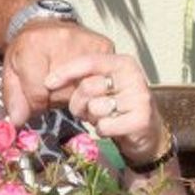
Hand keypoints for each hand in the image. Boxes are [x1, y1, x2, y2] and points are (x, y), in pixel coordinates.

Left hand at [2, 22, 113, 125]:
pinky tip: (77, 78)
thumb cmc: (28, 51)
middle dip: (53, 99)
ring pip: (81, 91)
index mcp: (33, 45)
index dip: (35, 104)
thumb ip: (12, 98)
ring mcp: (86, 43)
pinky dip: (86, 85)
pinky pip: (98, 81)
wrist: (46, 24)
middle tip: (49, 86)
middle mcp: (62, 40)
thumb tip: (18, 122)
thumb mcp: (11, 72)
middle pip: (62, 94)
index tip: (34, 97)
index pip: (38, 94)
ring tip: (63, 81)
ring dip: (71, 95)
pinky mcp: (105, 47)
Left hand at [45, 51, 168, 165]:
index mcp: (122, 63)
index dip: (66, 72)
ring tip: (104, 117)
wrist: (146, 133)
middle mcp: (133, 76)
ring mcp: (139, 97)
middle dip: (78, 102)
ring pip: (95, 108)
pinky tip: (113, 128)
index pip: (89, 61)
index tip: (48, 83)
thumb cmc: (116, 107)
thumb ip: (81, 80)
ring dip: (92, 118)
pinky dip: (102, 130)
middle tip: (85, 110)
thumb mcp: (100, 88)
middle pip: (88, 86)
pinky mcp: (141, 119)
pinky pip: (105, 126)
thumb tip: (48, 80)